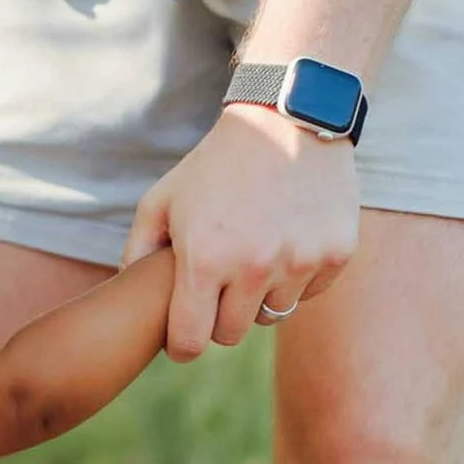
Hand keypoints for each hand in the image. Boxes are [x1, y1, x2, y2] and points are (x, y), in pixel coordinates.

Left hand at [122, 105, 359, 361]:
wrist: (285, 118)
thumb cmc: (214, 164)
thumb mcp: (161, 200)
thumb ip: (138, 252)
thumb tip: (127, 296)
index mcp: (205, 260)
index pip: (189, 342)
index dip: (182, 345)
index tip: (183, 336)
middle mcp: (254, 267)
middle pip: (230, 334)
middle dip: (219, 318)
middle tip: (218, 287)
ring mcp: (300, 261)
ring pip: (271, 314)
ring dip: (259, 296)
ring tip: (253, 255)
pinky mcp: (336, 254)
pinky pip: (308, 292)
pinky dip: (296, 278)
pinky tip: (287, 241)